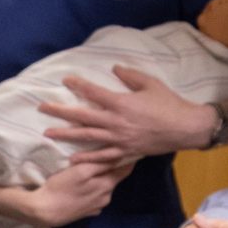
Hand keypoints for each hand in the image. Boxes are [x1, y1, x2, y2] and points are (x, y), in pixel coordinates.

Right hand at [13, 157, 133, 227]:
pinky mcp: (87, 213)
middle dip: (112, 168)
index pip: (125, 170)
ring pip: (104, 189)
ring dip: (101, 180)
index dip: (127, 159)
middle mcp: (106, 198)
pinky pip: (95, 198)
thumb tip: (120, 157)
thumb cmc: (61, 187)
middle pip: (114, 179)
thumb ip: (102, 164)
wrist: (44, 211)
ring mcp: (97, 207)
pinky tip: (83, 187)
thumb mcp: (82, 171)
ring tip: (92, 171)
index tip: (127, 149)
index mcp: (107, 186)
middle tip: (106, 155)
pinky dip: (93, 190)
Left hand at [42, 67, 216, 162]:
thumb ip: (130, 75)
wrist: (185, 128)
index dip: (78, 85)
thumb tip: (114, 68)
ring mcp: (119, 139)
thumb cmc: (169, 103)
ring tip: (48, 133)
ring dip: (66, 135)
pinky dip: (87, 158)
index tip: (65, 80)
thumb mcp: (150, 83)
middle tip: (42, 109)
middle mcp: (116, 122)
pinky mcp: (125, 152)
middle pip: (82, 117)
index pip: (93, 93)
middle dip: (60, 112)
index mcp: (121, 103)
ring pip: (87, 138)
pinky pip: (102, 156)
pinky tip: (73, 159)